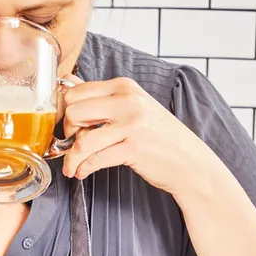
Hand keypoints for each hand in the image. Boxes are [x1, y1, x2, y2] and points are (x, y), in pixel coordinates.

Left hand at [60, 77, 211, 196]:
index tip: (69, 127)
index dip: (65, 112)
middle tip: (73, 145)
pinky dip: (83, 169)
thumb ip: (101, 97)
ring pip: (82, 140)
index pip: (76, 92)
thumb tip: (67, 83)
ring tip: (73, 166)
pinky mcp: (133, 148)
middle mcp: (127, 101)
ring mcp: (131, 124)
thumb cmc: (159, 136)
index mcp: (124, 86)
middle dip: (67, 133)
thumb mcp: (133, 107)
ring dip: (72, 158)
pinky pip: (94, 159)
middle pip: (73, 111)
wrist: (190, 162)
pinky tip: (83, 173)